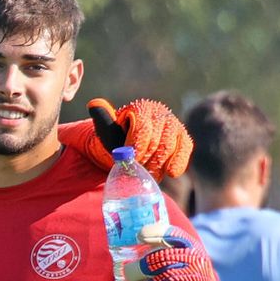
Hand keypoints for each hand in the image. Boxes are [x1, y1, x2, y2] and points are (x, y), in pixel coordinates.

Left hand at [58, 98, 192, 178]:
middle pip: (158, 140)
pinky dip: (178, 162)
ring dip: (158, 165)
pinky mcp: (183, 138)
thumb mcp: (105, 129)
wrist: (126, 146)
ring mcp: (174, 125)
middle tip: (136, 172)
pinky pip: (185, 148)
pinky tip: (170, 173)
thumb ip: (103, 119)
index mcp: (141, 108)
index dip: (137, 147)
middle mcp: (160, 113)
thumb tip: (94, 105)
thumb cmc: (115, 138)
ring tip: (146, 175)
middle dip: (146, 159)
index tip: (130, 160)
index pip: (143, 128)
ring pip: (170, 147)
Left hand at [123, 224, 240, 280]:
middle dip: (141, 266)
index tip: (139, 236)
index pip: (173, 234)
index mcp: (190, 246)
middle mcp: (195, 259)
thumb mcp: (180, 261)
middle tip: (128, 275)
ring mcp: (197, 278)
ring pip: (165, 277)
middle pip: (162, 258)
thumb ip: (161, 253)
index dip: (155, 232)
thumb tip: (126, 247)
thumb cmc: (186, 280)